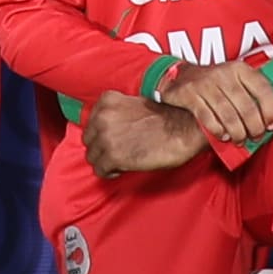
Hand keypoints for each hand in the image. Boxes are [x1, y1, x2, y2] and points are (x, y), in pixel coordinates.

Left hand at [80, 88, 206, 181]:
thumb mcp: (135, 105)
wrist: (183, 127)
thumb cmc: (166, 117)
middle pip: (89, 140)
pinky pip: (100, 170)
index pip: (91, 123)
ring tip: (122, 161)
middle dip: (102, 148)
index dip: (102, 134)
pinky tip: (123, 169)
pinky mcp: (113, 156)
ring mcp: (106, 137)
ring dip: (105, 161)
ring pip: (92, 157)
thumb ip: (117, 114)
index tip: (114, 139)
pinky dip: (110, 172)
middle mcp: (102, 117)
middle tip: (118, 152)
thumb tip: (108, 131)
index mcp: (107, 101)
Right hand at [174, 57, 272, 161]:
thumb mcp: (235, 79)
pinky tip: (224, 136)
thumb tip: (272, 120)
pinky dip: (218, 130)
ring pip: (228, 115)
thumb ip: (252, 93)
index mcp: (240, 68)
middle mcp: (224, 73)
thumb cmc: (216, 84)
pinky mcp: (189, 94)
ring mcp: (205, 83)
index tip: (271, 125)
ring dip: (238, 133)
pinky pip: (208, 118)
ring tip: (240, 139)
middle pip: (247, 107)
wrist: (180, 76)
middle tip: (255, 136)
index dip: (271, 111)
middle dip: (254, 128)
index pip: (263, 90)